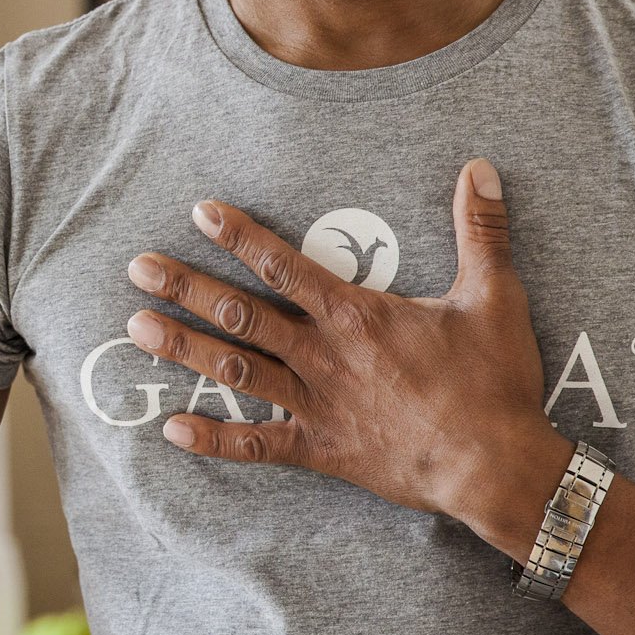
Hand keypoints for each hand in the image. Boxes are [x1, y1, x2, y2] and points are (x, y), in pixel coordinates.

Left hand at [126, 158, 569, 532]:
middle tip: (137, 267)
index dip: (238, 236)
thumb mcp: (494, 297)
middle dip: (185, 287)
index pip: (282, 265)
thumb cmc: (494, 382)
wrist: (498, 467)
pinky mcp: (321, 450)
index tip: (198, 212)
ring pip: (235, 371)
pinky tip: (171, 429)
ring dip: (183, 348)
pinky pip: (258, 445)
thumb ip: (481, 230)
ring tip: (136, 327)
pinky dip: (214, 439)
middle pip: (240, 314)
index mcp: (355, 315)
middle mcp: (323, 356)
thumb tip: (482, 168)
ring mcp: (316, 405)